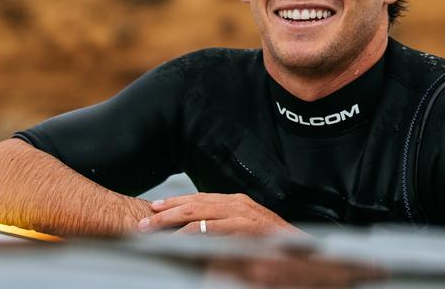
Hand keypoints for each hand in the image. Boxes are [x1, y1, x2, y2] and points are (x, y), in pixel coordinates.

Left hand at [137, 192, 301, 236]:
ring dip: (172, 221)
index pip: (200, 198)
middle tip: (145, 220)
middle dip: (167, 211)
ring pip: (199, 213)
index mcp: (236, 201)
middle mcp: (237, 203)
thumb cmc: (273, 241)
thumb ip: (228, 225)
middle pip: (194, 202)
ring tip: (153, 228)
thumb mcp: (248, 227)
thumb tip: (203, 231)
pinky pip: (213, 228)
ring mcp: (241, 214)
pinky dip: (194, 232)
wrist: (300, 247)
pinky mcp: (244, 227)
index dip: (176, 202)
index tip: (156, 208)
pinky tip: (177, 237)